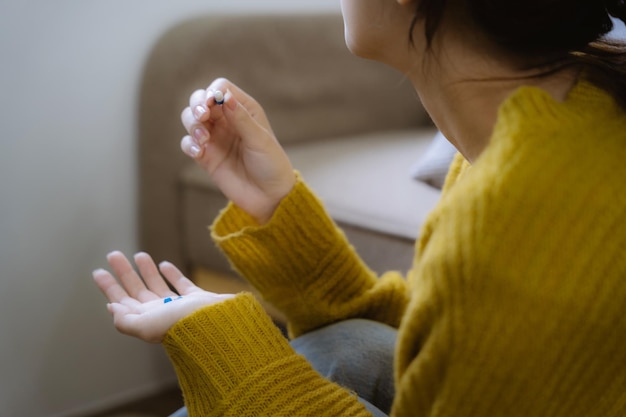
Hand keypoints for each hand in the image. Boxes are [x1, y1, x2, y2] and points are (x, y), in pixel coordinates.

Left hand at [93, 251, 233, 342]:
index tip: (99, 272)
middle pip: (136, 290)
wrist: (216, 323)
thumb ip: (125, 320)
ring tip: (139, 254)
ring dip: (146, 271)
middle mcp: (160, 313)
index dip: (109, 288)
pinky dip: (172, 274)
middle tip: (113, 254)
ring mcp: (178, 306)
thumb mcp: (145, 325)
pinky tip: (164, 264)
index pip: (122, 301)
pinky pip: (181, 284)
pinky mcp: (195, 299)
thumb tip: (112, 308)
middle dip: (124, 273)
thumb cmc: (180, 324)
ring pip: (157, 285)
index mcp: (146, 320)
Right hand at [180, 78, 295, 223]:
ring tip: (204, 139)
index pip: (221, 88)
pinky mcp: (206, 156)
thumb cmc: (271, 165)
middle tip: (202, 116)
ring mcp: (215, 137)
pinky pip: (189, 143)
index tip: (210, 103)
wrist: (269, 197)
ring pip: (190, 119)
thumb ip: (241, 119)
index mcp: (244, 110)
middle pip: (200, 100)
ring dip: (192, 125)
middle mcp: (227, 120)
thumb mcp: (260, 140)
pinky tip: (200, 152)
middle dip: (196, 105)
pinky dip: (190, 144)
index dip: (212, 92)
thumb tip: (225, 96)